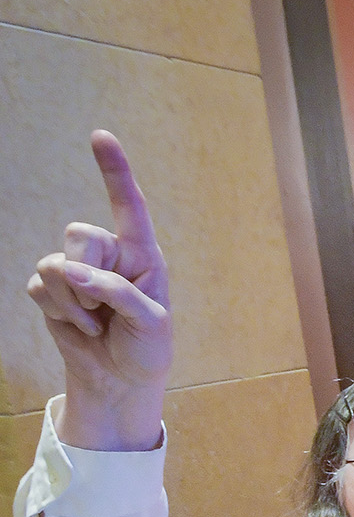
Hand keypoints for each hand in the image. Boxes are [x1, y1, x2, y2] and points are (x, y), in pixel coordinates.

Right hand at [27, 131, 172, 450]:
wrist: (121, 380)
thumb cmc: (147, 348)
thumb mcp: (151, 323)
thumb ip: (118, 292)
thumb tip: (73, 273)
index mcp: (143, 255)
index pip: (129, 206)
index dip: (114, 171)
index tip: (101, 136)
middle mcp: (110, 256)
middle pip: (81, 236)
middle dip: (88, 274)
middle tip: (106, 308)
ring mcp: (78, 271)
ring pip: (55, 264)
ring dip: (74, 301)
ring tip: (97, 322)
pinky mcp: (54, 290)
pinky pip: (41, 287)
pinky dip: (59, 312)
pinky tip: (81, 327)